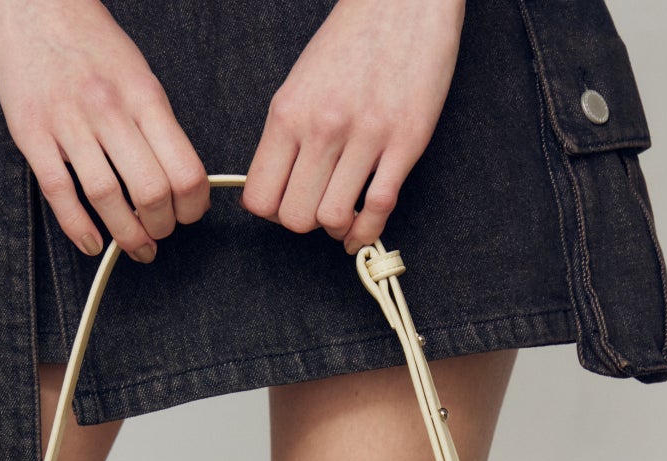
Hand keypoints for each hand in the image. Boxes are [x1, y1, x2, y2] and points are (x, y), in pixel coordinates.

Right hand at [0, 0, 210, 260]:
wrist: (34, 3)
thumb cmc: (91, 42)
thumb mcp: (140, 75)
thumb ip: (157, 125)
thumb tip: (180, 180)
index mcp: (144, 96)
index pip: (185, 170)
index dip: (193, 207)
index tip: (189, 216)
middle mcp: (109, 109)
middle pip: (151, 192)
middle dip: (161, 227)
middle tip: (159, 233)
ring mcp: (68, 122)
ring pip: (107, 199)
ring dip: (126, 236)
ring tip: (135, 246)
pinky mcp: (31, 133)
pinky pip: (59, 194)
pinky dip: (79, 228)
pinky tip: (93, 243)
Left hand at [241, 0, 464, 252]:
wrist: (403, 1)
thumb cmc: (351, 42)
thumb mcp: (299, 85)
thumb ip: (285, 137)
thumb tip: (278, 185)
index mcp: (288, 114)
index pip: (260, 197)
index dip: (271, 213)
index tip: (284, 206)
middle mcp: (323, 127)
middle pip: (295, 217)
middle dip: (304, 224)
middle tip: (316, 209)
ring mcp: (366, 136)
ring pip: (333, 219)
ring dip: (337, 228)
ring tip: (343, 217)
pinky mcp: (406, 141)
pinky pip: (379, 207)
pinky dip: (369, 231)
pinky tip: (364, 231)